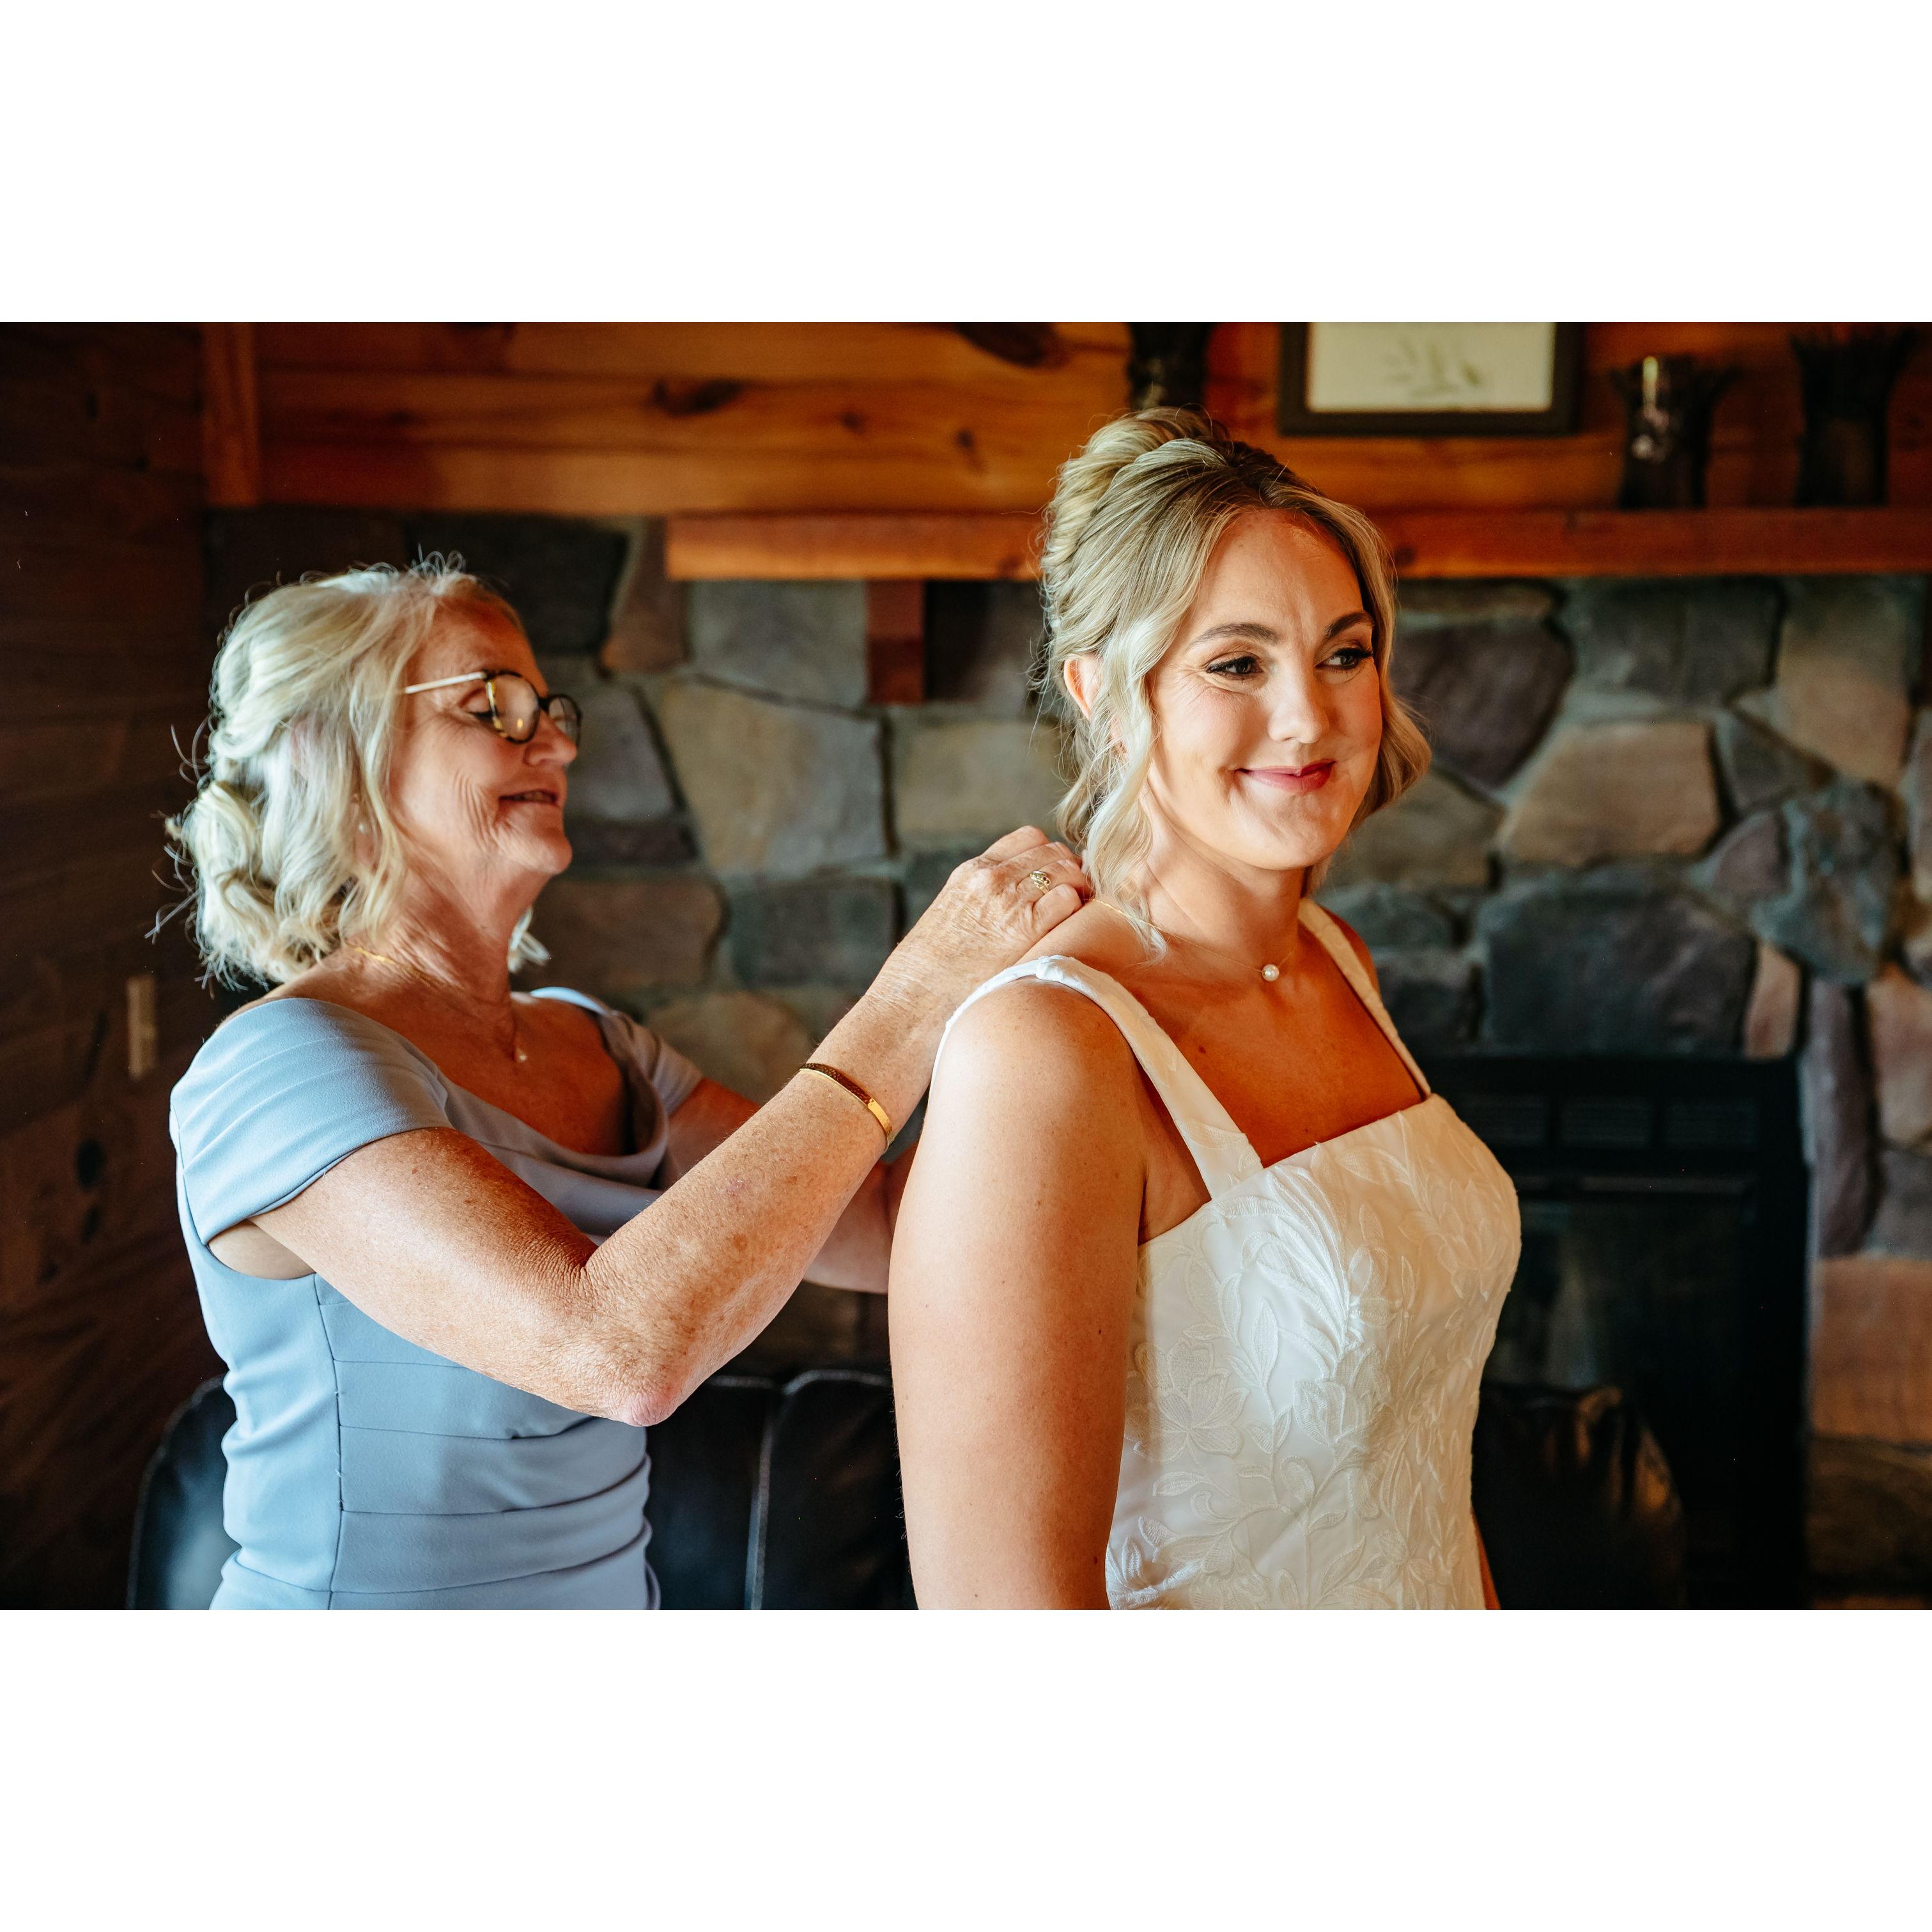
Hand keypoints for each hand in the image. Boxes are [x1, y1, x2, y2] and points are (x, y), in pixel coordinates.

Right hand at [883, 827, 1090, 1015]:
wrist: (912, 1001)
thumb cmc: (925, 974)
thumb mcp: (948, 919)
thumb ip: (979, 904)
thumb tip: (1006, 915)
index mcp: (971, 873)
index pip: (1029, 839)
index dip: (1049, 857)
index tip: (1055, 879)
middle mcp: (993, 879)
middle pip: (1055, 852)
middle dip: (1071, 872)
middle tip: (1075, 901)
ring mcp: (1010, 900)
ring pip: (1068, 870)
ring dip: (1080, 890)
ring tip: (1078, 919)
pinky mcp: (1027, 928)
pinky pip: (1070, 900)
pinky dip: (1080, 910)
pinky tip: (1074, 932)